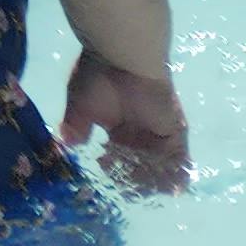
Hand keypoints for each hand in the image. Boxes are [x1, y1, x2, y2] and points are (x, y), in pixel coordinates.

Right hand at [58, 53, 187, 191]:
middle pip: (140, 166)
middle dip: (131, 179)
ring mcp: (159, 134)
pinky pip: (180, 163)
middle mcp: (140, 133)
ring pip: (161, 168)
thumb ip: (75, 127)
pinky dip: (172, 177)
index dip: (111, 167)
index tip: (100, 166)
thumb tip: (66, 145)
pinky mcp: (175, 133)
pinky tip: (158, 184)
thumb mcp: (79, 105)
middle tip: (121, 183)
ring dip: (151, 181)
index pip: (118, 157)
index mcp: (118, 128)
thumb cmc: (98, 78)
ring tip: (137, 185)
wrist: (123, 60)